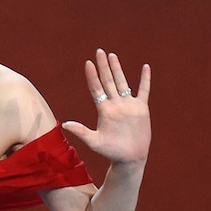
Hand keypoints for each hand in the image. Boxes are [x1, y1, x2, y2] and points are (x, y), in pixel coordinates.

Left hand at [62, 49, 150, 163]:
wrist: (129, 158)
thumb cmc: (111, 151)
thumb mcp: (94, 142)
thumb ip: (81, 131)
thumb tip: (65, 124)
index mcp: (104, 110)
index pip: (96, 88)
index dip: (92, 76)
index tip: (88, 63)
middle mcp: (115, 104)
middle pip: (108, 81)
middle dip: (103, 66)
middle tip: (99, 51)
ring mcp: (128, 105)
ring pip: (122, 82)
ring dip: (118, 69)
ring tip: (112, 55)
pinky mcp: (141, 109)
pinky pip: (143, 90)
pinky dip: (145, 79)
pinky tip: (145, 67)